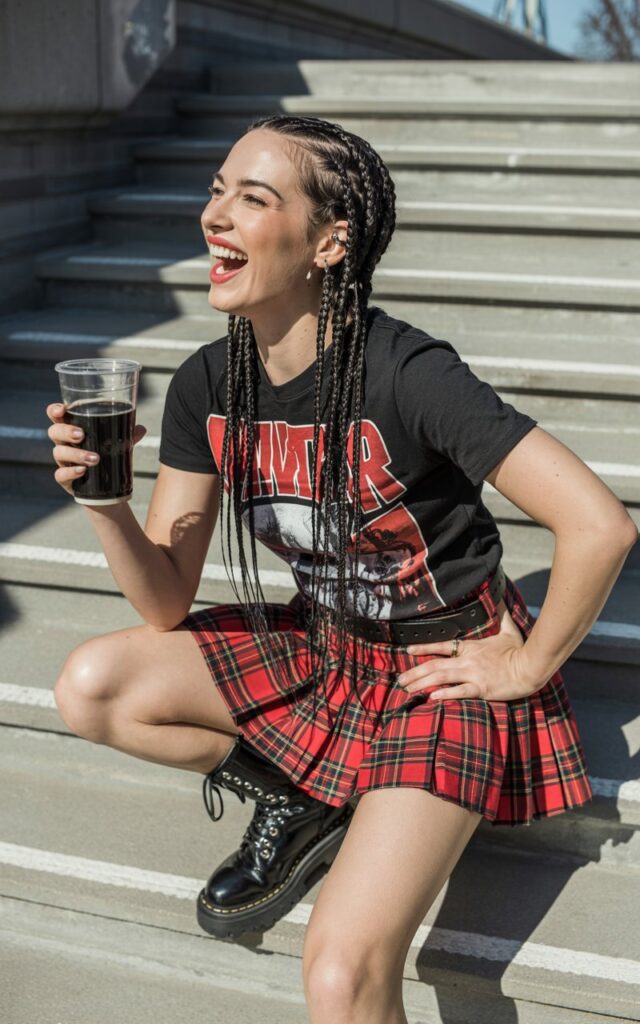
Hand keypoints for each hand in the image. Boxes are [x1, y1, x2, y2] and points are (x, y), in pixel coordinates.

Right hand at [46, 402, 146, 499]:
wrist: (107, 490)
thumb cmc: (107, 459)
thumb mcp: (118, 445)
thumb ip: (128, 436)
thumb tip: (141, 428)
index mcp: (73, 431)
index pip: (58, 417)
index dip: (55, 411)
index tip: (62, 410)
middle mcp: (64, 444)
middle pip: (54, 432)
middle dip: (66, 431)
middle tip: (81, 435)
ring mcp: (63, 462)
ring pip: (59, 453)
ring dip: (76, 454)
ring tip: (94, 458)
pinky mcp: (65, 480)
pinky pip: (60, 475)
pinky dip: (70, 472)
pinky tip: (82, 471)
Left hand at [396, 598, 540, 701]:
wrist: (531, 667)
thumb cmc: (520, 650)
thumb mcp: (510, 630)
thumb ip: (502, 614)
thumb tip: (500, 596)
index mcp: (471, 647)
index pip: (442, 645)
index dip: (423, 648)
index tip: (407, 652)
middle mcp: (468, 660)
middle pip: (435, 665)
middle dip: (415, 672)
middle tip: (399, 680)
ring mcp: (474, 675)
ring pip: (442, 678)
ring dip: (422, 683)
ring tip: (407, 689)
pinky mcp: (482, 689)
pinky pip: (460, 691)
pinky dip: (445, 694)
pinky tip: (431, 697)